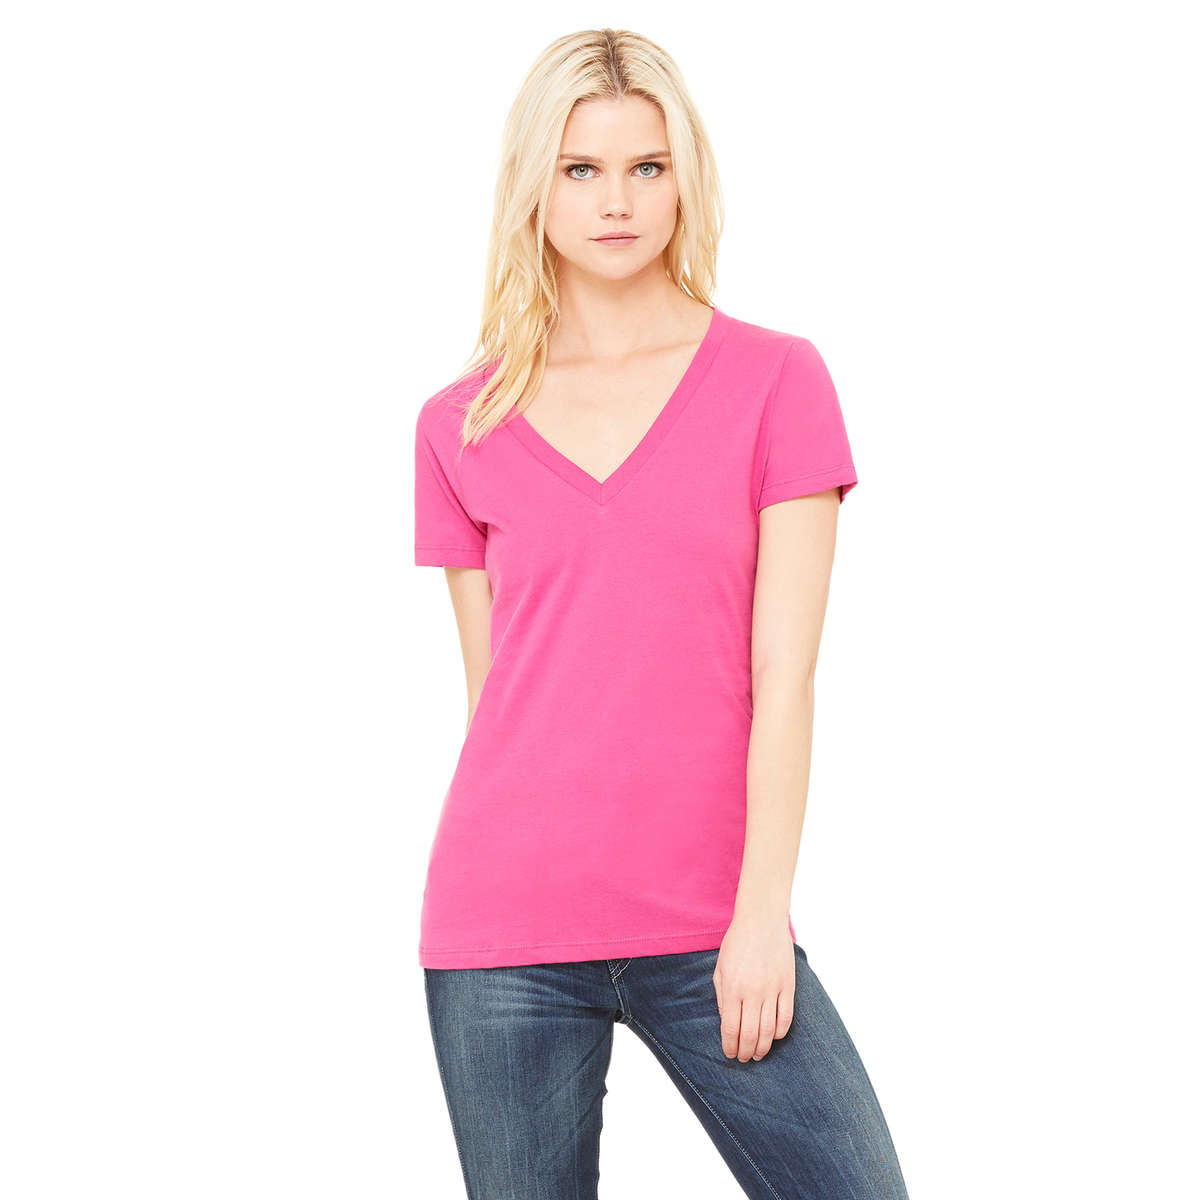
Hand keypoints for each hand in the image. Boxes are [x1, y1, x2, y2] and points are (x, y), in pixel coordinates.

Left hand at [712, 914, 795, 1061]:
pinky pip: (786, 1018)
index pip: (730, 1029)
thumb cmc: (737, 943)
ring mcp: (772, 989)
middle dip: (746, 1052)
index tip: (730, 1054)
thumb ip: (723, 997)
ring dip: (762, 1048)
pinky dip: (779, 1032)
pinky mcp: (788, 986)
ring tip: (758, 1054)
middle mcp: (752, 992)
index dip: (730, 1047)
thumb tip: (727, 1023)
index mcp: (732, 988)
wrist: (761, 920)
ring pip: (768, 1031)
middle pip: (750, 1035)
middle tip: (744, 1058)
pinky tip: (772, 1037)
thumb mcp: (720, 968)